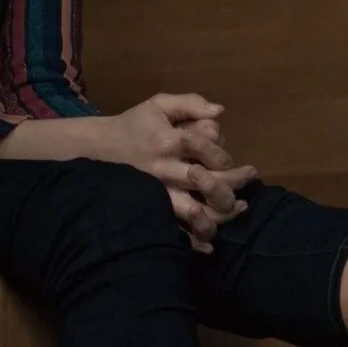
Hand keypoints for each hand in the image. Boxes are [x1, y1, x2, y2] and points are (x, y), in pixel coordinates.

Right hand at [108, 93, 259, 251]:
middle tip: (249, 175)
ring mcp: (160, 194)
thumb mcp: (158, 105)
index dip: (222, 151)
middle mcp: (166, 171)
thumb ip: (190, 104)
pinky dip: (195, 240)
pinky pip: (177, 230)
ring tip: (239, 206)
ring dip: (222, 213)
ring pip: (196, 212)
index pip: (205, 147)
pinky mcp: (155, 210)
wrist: (98, 150)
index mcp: (169, 142)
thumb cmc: (135, 126)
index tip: (227, 154)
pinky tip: (212, 243)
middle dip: (234, 181)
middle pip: (207, 182)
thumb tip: (219, 111)